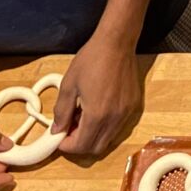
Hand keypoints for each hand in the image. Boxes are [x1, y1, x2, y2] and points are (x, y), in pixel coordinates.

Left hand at [54, 34, 141, 155]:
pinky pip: (118, 127)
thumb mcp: (69, 84)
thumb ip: (62, 111)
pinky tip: (97, 110)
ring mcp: (126, 113)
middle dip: (80, 144)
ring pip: (108, 139)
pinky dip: (105, 127)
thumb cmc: (91, 59)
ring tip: (83, 118)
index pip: (81, 145)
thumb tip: (57, 130)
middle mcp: (114, 119)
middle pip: (96, 148)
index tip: (59, 137)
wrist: (117, 42)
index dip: (67, 146)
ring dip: (93, 136)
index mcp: (97, 114)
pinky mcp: (133, 106)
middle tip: (70, 129)